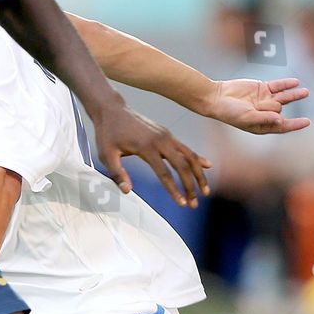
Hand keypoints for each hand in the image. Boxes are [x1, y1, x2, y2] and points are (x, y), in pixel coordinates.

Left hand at [90, 102, 209, 206]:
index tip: (182, 204)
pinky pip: (185, 147)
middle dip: (191, 186)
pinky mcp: (167, 134)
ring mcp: (166, 136)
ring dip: (199, 174)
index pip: (165, 173)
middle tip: (194, 204)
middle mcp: (161, 140)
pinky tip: (207, 166)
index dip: (174, 190)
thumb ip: (117, 173)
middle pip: (182, 166)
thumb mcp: (106, 154)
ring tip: (205, 191)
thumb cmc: (107, 133)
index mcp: (146, 147)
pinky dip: (196, 158)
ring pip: (189, 156)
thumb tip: (127, 191)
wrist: (112, 110)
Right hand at [201, 78, 310, 135]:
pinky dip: (286, 84)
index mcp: (262, 125)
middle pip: (278, 109)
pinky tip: (296, 82)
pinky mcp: (262, 88)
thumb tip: (281, 119)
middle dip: (271, 107)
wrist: (216, 97)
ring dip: (295, 95)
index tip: (307, 122)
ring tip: (306, 92)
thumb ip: (264, 118)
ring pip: (284, 97)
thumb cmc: (229, 112)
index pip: (282, 126)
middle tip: (257, 106)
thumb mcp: (247, 118)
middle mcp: (265, 113)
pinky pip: (277, 86)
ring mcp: (264, 99)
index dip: (295, 124)